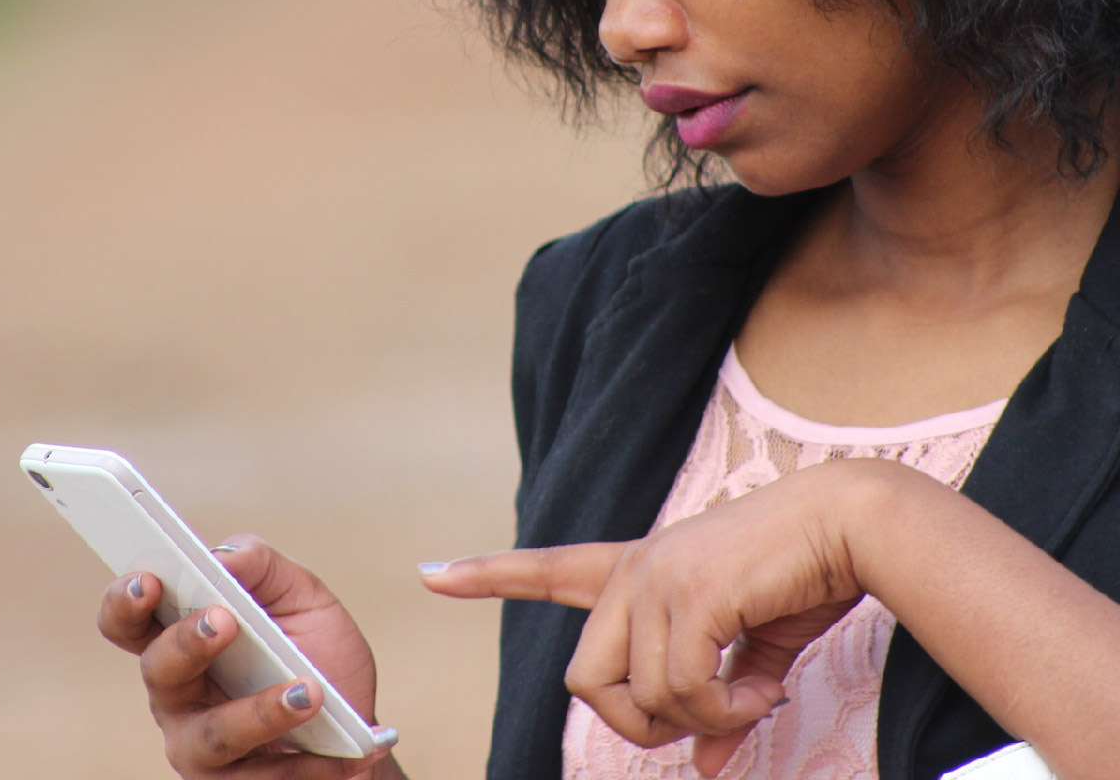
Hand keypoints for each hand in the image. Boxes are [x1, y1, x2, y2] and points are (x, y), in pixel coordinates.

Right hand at [98, 533, 398, 778]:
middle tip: (224, 620)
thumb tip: (225, 556)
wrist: (355, 724)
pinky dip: (306, 761)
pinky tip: (341, 749)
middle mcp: (179, 696)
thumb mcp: (300, 596)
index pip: (132, 621)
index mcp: (183, 640)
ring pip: (214, 735)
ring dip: (260, 712)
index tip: (148, 580)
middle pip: (160, 671)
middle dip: (187, 643)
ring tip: (309, 692)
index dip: (126, 601)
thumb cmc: (316, 652)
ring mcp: (202, 748)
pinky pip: (263, 779)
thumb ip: (261, 568)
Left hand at [422, 465, 865, 775]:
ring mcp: (655, 578)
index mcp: (638, 569)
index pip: (549, 569)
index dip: (489, 576)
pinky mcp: (685, 592)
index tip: (433, 575)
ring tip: (750, 692)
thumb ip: (715, 701)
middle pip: (584, 683)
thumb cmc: (798, 578)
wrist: (845, 523)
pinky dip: (724, 712)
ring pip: (637, 698)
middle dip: (638, 725)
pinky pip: (681, 692)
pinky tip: (760, 688)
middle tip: (702, 720)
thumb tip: (702, 764)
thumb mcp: (749, 653)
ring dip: (698, 718)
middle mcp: (634, 570)